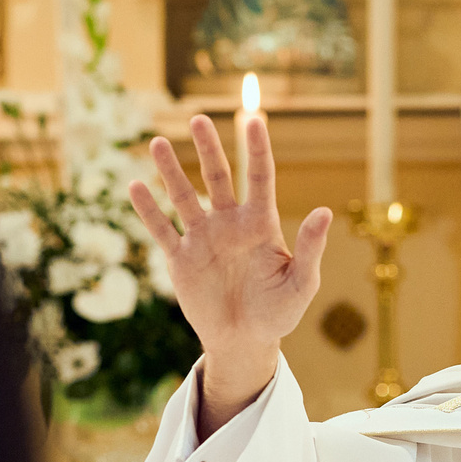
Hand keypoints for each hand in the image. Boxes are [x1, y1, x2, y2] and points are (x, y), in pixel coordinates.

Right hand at [129, 113, 330, 432]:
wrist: (245, 342)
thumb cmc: (278, 312)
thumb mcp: (302, 283)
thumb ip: (310, 248)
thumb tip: (325, 212)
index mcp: (261, 225)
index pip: (260, 178)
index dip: (257, 150)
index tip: (253, 119)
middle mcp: (230, 224)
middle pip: (218, 178)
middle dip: (208, 149)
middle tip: (198, 119)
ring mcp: (203, 239)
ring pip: (184, 197)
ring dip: (171, 171)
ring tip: (158, 141)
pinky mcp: (181, 259)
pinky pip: (162, 229)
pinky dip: (148, 210)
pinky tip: (135, 186)